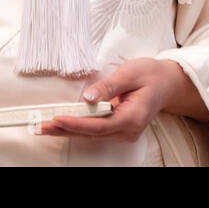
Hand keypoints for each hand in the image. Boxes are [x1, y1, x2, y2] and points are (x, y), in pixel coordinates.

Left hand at [38, 58, 208, 140]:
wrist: (167, 82)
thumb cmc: (151, 75)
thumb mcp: (131, 73)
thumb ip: (109, 86)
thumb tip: (89, 97)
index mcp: (132, 118)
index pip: (99, 125)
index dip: (77, 123)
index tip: (58, 119)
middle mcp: (127, 130)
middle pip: (91, 133)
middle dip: (65, 129)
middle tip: (41, 126)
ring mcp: (123, 132)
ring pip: (90, 134)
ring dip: (67, 130)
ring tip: (44, 127)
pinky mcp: (117, 128)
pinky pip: (94, 130)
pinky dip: (76, 127)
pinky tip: (60, 125)